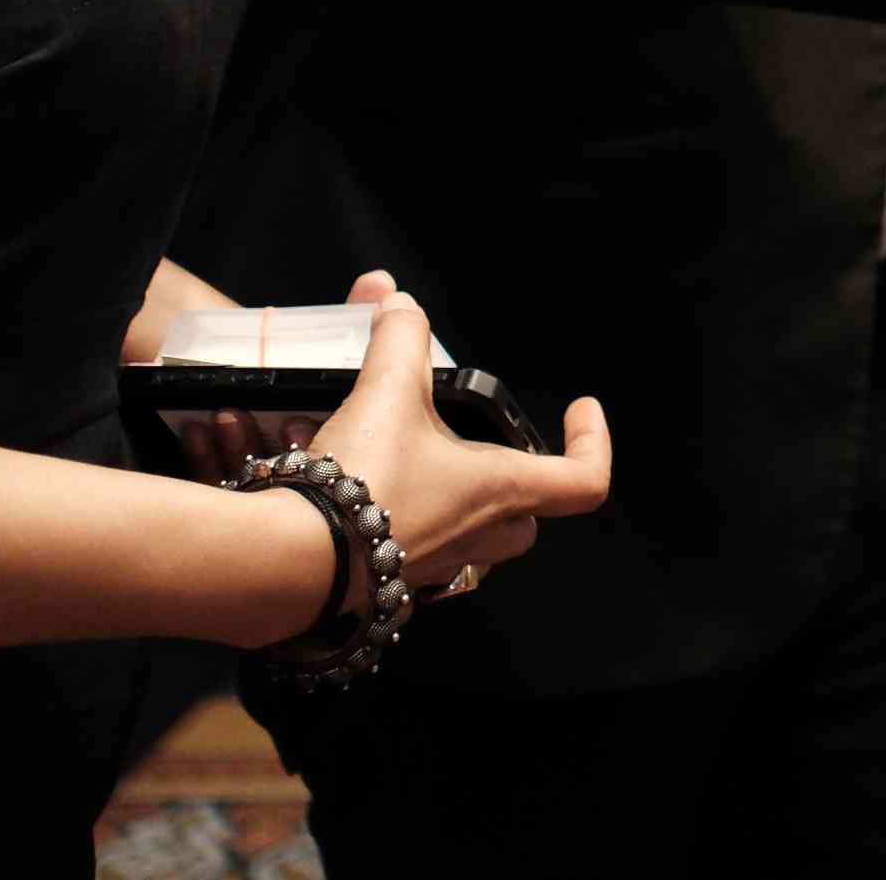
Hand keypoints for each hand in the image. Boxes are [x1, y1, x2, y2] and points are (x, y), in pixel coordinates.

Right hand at [305, 273, 610, 609]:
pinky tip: (358, 486)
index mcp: (499, 491)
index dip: (593, 443)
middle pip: (526, 519)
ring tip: (411, 455)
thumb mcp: (387, 393)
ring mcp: (431, 566)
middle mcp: (475, 536)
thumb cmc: (361, 482)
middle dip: (518, 483)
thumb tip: (398, 304)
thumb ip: (401, 340)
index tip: (581, 410)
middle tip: (489, 448)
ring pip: (469, 536)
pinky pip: (410, 548)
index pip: (584, 481)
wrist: (292, 560)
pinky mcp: (385, 580)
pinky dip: (396, 515)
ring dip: (452, 496)